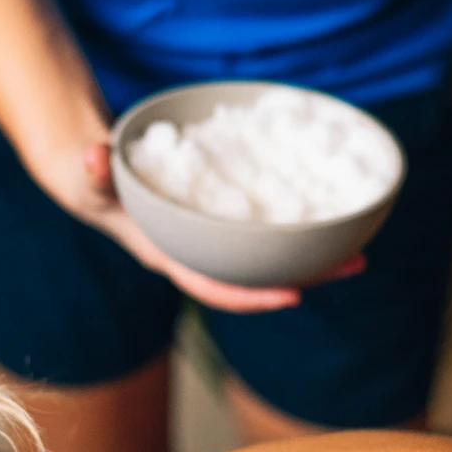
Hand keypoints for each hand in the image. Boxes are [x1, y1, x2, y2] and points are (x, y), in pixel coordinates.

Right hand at [30, 136, 363, 312]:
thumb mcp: (90, 175)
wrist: (98, 177)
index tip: (293, 296)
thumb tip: (94, 154)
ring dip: (315, 257)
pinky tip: (331, 216)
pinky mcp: (225, 224)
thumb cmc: (93, 180)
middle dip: (308, 277)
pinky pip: (266, 233)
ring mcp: (214, 243)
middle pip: (259, 278)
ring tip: (362, 247)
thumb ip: (94, 169)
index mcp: (170, 255)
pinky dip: (297, 227)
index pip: (214, 287)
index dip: (252, 296)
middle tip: (358, 263)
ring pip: (270, 258)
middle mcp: (198, 256)